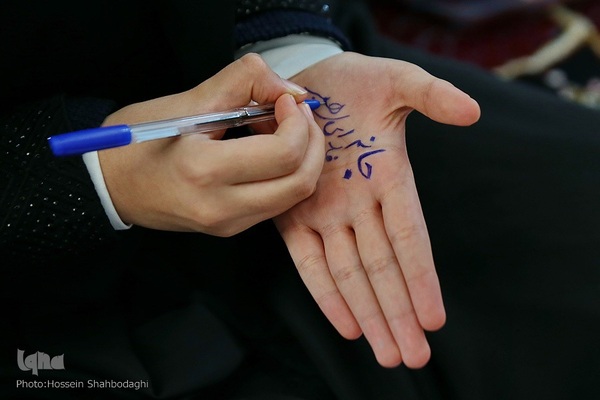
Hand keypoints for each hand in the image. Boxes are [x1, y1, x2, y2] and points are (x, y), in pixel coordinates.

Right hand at [99, 53, 323, 235]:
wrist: (111, 186)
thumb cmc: (138, 141)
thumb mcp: (188, 101)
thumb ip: (244, 83)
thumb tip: (294, 93)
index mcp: (204, 170)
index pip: (284, 154)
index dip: (298, 122)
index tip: (287, 100)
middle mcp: (220, 206)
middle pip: (300, 181)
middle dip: (313, 143)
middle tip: (298, 115)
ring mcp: (227, 224)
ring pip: (295, 196)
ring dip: (303, 160)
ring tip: (284, 131)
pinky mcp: (230, 229)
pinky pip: (278, 204)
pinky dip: (287, 175)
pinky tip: (271, 153)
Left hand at [274, 52, 479, 367]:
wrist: (305, 81)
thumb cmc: (355, 82)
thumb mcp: (396, 80)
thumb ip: (432, 96)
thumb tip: (471, 112)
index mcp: (389, 178)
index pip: (410, 237)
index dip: (421, 277)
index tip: (433, 317)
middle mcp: (360, 204)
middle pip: (382, 267)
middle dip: (397, 312)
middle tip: (413, 356)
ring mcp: (327, 212)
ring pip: (350, 273)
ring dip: (368, 313)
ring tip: (387, 353)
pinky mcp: (293, 213)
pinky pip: (310, 260)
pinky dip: (325, 292)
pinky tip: (346, 326)